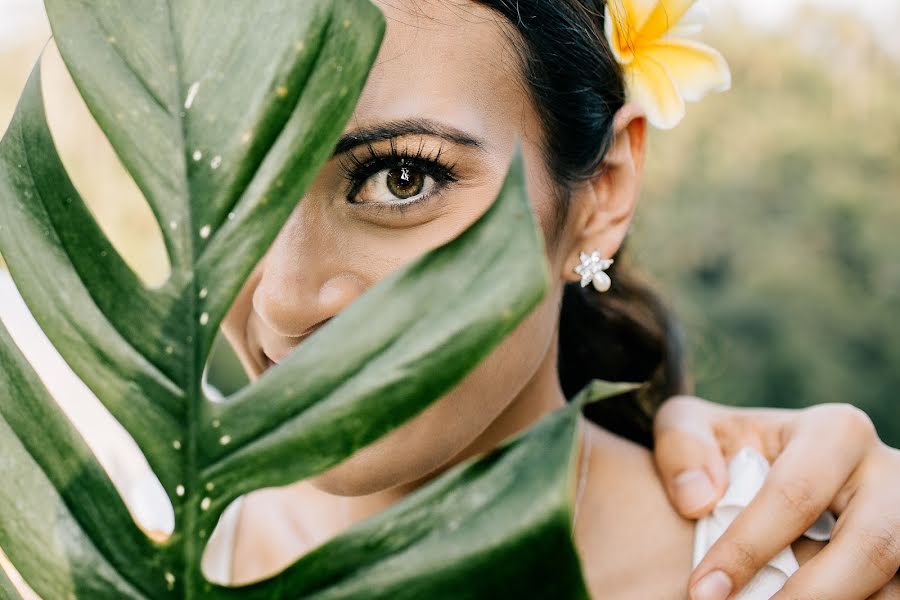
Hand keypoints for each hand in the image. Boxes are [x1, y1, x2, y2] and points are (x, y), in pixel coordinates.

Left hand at [653, 395, 899, 599]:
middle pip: (867, 547)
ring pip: (890, 586)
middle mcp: (887, 474)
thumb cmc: (725, 449)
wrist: (763, 467)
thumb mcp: (692, 427)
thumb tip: (697, 500)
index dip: (747, 549)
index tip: (703, 591)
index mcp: (835, 432)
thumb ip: (681, 448)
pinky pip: (892, 599)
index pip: (795, 496)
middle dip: (806, 595)